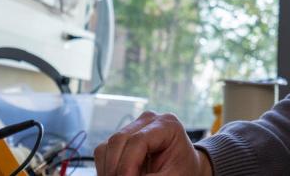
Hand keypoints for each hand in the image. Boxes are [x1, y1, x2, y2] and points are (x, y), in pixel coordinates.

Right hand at [94, 111, 211, 175]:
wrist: (185, 166)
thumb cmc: (184, 169)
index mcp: (167, 124)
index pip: (138, 140)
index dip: (128, 164)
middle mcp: (148, 120)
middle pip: (118, 141)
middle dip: (115, 169)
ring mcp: (133, 126)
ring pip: (106, 146)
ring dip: (108, 170)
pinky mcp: (122, 137)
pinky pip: (103, 152)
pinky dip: (106, 168)